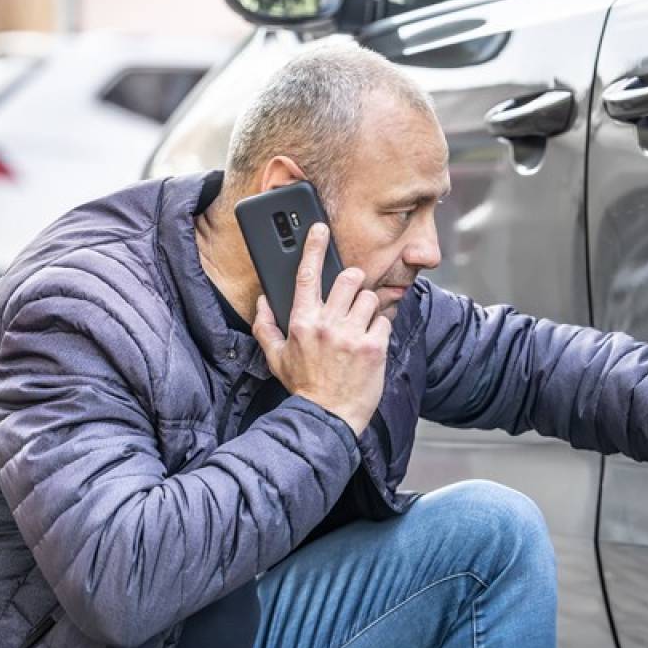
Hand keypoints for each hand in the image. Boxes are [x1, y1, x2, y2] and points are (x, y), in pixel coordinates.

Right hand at [253, 223, 389, 437]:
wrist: (327, 418)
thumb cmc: (303, 388)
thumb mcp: (275, 358)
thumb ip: (265, 326)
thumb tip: (263, 301)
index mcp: (302, 322)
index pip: (307, 275)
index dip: (314, 247)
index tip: (320, 229)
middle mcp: (327, 324)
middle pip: (349, 278)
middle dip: (353, 282)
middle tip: (350, 297)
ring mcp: (352, 335)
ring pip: (370, 297)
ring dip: (368, 308)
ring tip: (360, 326)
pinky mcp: (374, 347)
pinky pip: (384, 321)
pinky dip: (380, 329)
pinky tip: (370, 343)